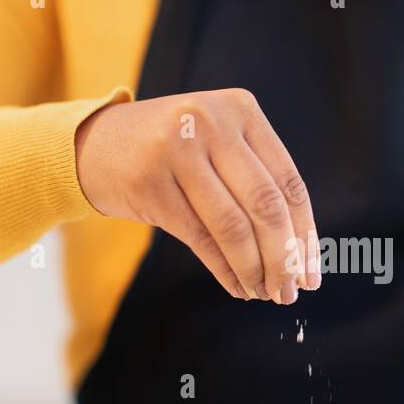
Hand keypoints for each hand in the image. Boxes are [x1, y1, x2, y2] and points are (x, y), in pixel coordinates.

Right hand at [75, 88, 319, 303]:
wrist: (92, 144)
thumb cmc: (170, 154)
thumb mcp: (218, 145)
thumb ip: (257, 182)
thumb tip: (301, 256)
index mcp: (242, 109)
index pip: (289, 183)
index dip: (305, 236)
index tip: (312, 275)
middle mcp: (212, 122)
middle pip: (266, 206)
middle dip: (284, 259)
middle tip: (288, 294)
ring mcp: (177, 149)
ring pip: (234, 226)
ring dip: (254, 270)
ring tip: (263, 294)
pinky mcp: (149, 183)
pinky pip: (200, 238)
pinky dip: (224, 269)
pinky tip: (236, 287)